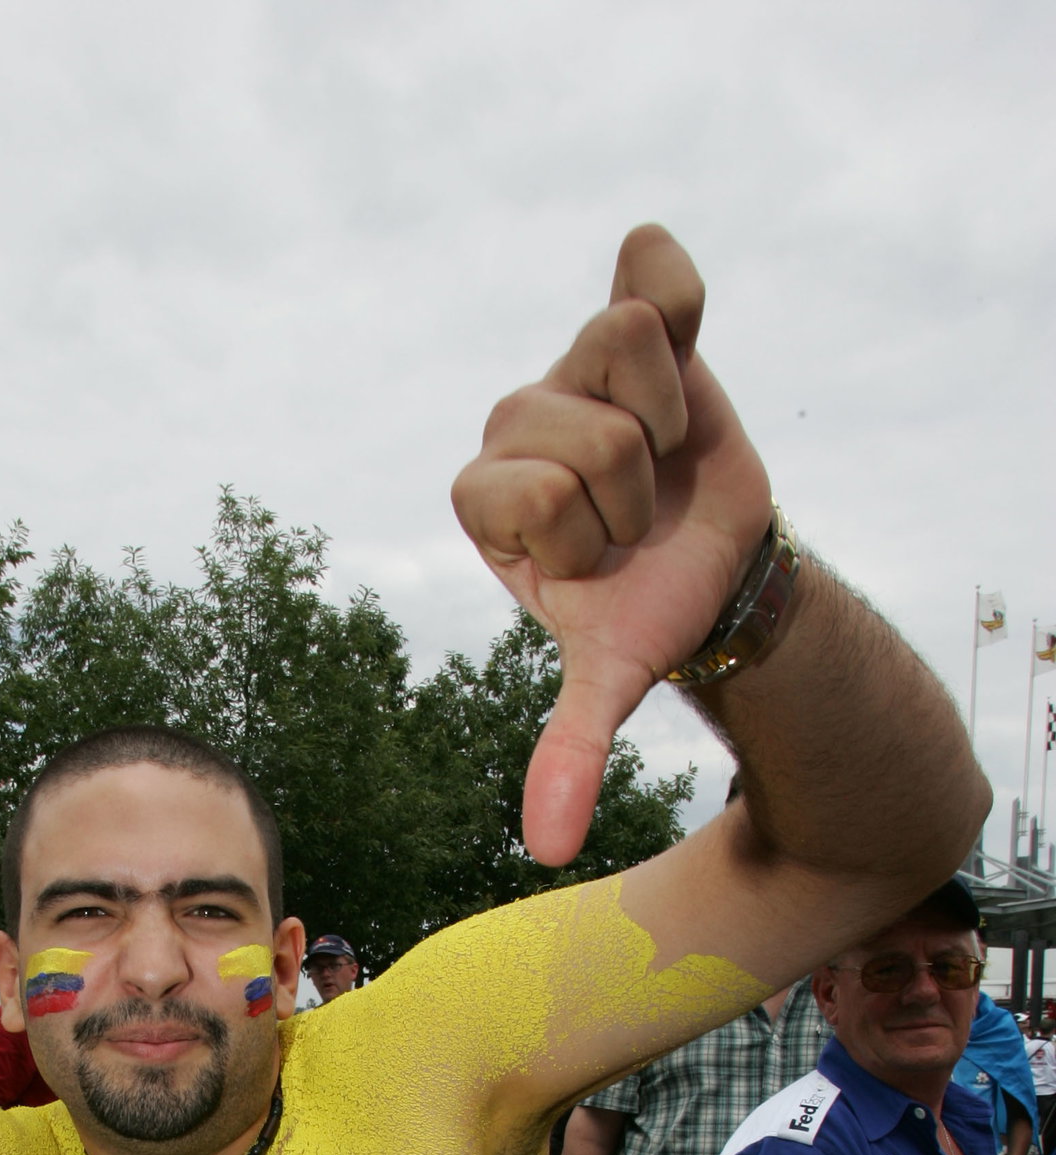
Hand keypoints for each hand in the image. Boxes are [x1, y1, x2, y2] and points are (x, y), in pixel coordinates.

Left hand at [451, 226, 770, 864]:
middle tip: (640, 517)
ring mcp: (578, 366)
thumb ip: (569, 748)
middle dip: (633, 491)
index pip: (525, 488)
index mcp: (489, 496)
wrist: (713, 563)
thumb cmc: (645, 610)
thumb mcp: (609, 676)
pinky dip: (671, 279)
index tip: (600, 562)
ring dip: (668, 416)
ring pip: (620, 341)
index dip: (581, 535)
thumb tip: (546, 845)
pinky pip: (649, 261)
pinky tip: (684, 331)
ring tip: (665, 456)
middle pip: (585, 429)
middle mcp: (520, 420)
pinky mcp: (645, 323)